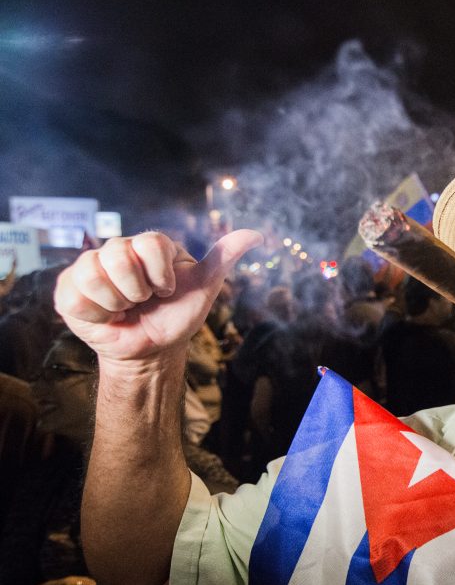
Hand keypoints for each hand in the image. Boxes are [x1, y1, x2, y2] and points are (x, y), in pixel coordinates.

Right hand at [54, 231, 262, 364]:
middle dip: (139, 290)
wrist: (152, 350)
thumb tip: (255, 234)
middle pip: (119, 255)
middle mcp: (118, 249)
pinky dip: (96, 312)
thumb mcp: (204, 288)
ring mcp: (90, 266)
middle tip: (144, 301)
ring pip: (94, 273)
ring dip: (117, 302)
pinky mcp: (69, 288)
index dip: (161, 275)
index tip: (166, 290)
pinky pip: (76, 295)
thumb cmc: (177, 317)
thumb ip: (223, 258)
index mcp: (150, 246)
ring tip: (124, 308)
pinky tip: (106, 315)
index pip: (151, 243)